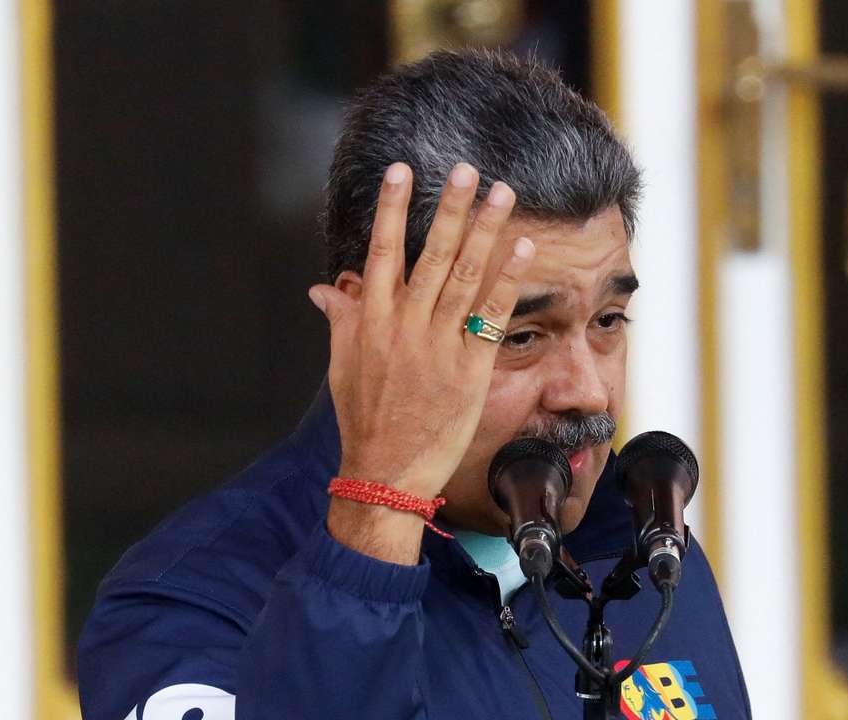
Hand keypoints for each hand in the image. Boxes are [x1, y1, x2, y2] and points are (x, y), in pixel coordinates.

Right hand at [309, 162, 534, 559]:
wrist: (386, 473)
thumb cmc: (364, 420)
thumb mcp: (342, 366)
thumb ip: (341, 320)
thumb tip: (324, 288)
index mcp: (371, 322)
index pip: (382, 252)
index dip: (391, 209)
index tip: (401, 171)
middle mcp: (405, 327)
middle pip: (432, 255)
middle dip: (451, 208)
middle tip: (468, 169)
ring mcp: (439, 347)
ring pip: (466, 276)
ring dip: (487, 231)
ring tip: (503, 194)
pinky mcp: (470, 370)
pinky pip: (492, 316)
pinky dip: (508, 280)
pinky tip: (523, 249)